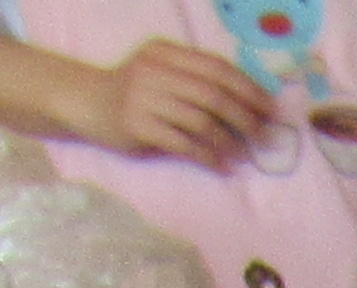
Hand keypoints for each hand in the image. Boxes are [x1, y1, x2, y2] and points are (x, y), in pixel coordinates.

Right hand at [86, 38, 274, 161]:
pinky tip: (221, 166)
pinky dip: (208, 157)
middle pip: (213, 94)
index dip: (248, 89)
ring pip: (201, 120)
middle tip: (264, 136)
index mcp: (166, 52)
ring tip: (243, 155)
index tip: (270, 109)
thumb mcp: (162, 73)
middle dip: (245, 117)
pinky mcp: (138, 126)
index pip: (217, 68)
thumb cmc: (134, 92)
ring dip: (229, 141)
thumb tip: (249, 104)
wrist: (86, 103)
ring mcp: (144, 98)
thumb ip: (195, 79)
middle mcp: (155, 70)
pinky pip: (184, 144)